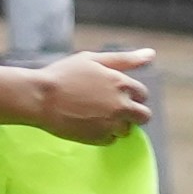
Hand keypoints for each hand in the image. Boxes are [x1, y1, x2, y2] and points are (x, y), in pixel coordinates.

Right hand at [30, 48, 161, 142]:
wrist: (41, 98)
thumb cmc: (64, 74)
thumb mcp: (93, 59)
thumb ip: (125, 59)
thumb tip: (151, 54)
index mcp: (121, 83)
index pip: (143, 94)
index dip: (131, 94)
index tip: (116, 93)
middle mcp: (121, 105)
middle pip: (144, 116)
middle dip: (133, 112)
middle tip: (112, 108)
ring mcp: (111, 124)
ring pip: (128, 130)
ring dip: (118, 124)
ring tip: (95, 114)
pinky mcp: (99, 139)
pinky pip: (111, 140)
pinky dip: (104, 134)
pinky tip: (88, 123)